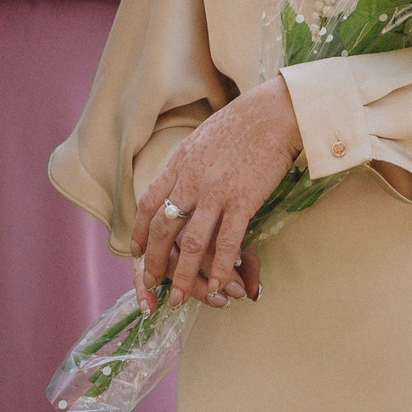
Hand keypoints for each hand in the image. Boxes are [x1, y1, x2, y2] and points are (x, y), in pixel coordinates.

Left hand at [132, 78, 300, 312]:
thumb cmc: (244, 123)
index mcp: (180, 162)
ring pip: (190, 243)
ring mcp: (215, 192)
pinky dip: (219, 269)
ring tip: (178, 298)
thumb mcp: (203, 139)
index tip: (137, 252)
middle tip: (150, 285)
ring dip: (182, 276)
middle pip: (163, 228)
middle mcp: (191, 179)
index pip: (149, 202)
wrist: (275, 113)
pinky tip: (218, 287)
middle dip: (154, 262)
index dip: (140, 231)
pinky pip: (226, 243)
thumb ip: (190, 164)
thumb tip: (181, 182)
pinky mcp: (242, 202)